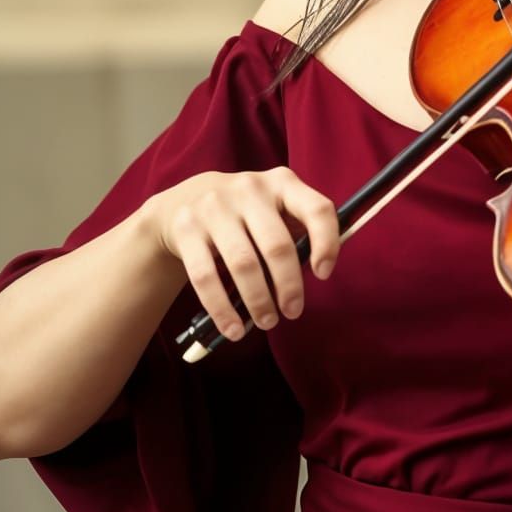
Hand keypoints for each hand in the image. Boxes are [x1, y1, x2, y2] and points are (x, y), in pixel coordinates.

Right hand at [143, 168, 339, 340]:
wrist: (184, 201)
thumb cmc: (246, 213)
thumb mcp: (274, 209)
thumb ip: (298, 231)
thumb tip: (318, 272)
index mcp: (282, 183)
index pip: (317, 209)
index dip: (326, 244)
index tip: (323, 274)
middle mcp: (250, 189)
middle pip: (277, 245)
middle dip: (288, 286)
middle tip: (292, 312)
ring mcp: (215, 207)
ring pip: (243, 264)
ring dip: (258, 301)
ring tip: (267, 321)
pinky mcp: (186, 229)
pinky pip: (205, 277)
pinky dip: (222, 309)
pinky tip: (233, 328)